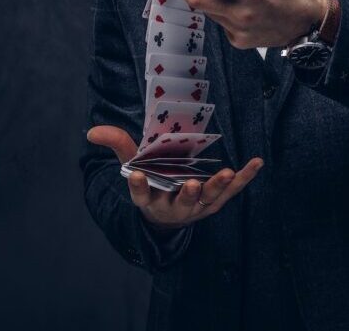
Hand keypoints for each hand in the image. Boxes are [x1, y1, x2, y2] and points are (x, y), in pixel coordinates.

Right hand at [86, 125, 263, 230]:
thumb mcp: (134, 166)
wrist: (168, 217)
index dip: (138, 187)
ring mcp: (196, 206)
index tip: (135, 175)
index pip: (140, 195)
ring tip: (227, 174)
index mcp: (149, 198)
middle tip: (192, 185)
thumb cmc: (152, 184)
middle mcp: (172, 206)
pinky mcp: (215, 202)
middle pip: (180, 203)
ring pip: (208, 200)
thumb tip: (92, 131)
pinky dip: (245, 178)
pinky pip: (232, 191)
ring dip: (217, 187)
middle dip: (187, 194)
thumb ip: (118, 146)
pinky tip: (256, 162)